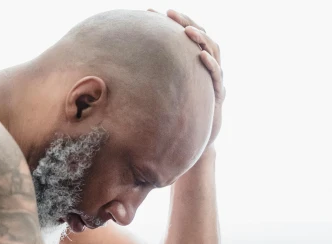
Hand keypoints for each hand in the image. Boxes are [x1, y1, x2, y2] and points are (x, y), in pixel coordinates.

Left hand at [151, 9, 225, 147]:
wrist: (193, 142)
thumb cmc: (174, 116)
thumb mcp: (157, 94)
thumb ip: (145, 81)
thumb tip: (112, 70)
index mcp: (192, 63)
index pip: (186, 34)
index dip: (173, 21)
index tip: (153, 11)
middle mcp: (205, 67)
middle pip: (201, 36)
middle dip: (186, 22)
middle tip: (171, 13)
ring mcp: (214, 80)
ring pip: (213, 51)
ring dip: (201, 39)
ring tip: (187, 32)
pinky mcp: (218, 96)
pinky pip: (217, 77)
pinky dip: (211, 65)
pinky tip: (201, 57)